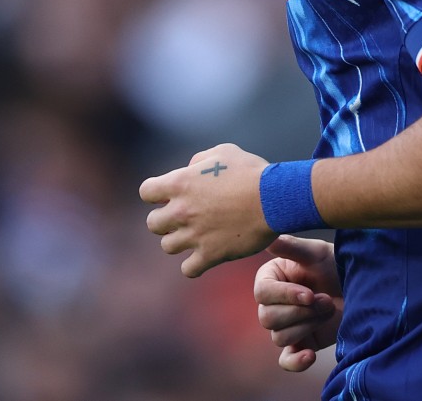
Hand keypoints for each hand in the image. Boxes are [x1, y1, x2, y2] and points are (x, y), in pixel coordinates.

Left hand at [140, 143, 274, 277]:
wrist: (275, 198)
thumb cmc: (252, 172)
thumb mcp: (224, 152)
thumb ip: (199, 160)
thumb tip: (190, 169)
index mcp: (180, 183)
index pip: (146, 192)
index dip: (156, 193)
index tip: (170, 195)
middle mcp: (181, 210)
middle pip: (153, 223)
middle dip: (166, 220)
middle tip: (185, 217)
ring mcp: (194, 235)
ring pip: (167, 246)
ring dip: (179, 240)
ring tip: (196, 235)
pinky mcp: (210, 255)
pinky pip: (188, 269)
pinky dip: (194, 264)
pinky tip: (205, 255)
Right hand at [254, 235, 343, 371]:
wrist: (361, 287)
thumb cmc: (336, 263)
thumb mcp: (316, 252)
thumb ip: (291, 247)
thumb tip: (267, 237)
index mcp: (271, 278)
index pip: (262, 293)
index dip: (285, 296)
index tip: (309, 293)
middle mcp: (273, 302)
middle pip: (268, 318)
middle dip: (301, 312)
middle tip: (326, 300)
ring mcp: (286, 324)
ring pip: (279, 336)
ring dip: (308, 325)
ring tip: (329, 309)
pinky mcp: (300, 343)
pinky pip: (286, 361)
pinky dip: (296, 361)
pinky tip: (310, 355)